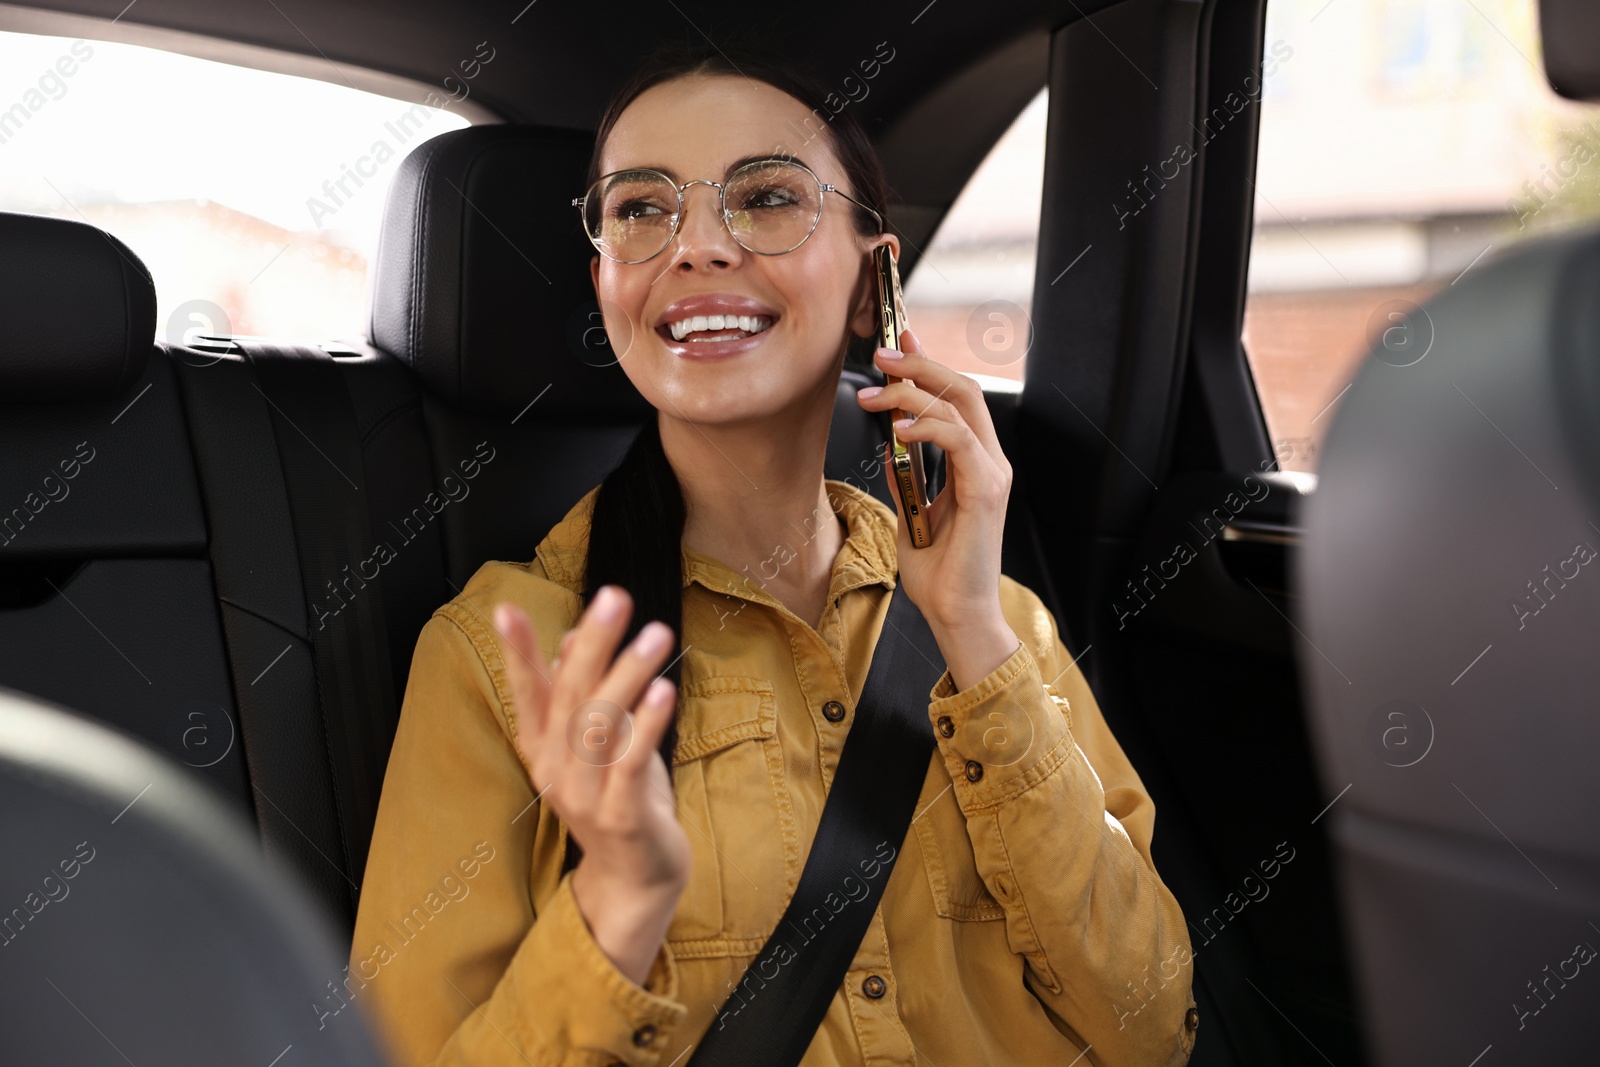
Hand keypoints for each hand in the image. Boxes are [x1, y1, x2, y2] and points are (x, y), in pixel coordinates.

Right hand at [494, 587, 689, 982]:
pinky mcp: (621, 817)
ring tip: (656, 634)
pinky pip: (630, 764)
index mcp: (544, 748)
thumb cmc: (620, 799)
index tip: (506, 608)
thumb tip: (574, 639)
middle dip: (593, 644)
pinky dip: (646, 725)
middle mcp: (555, 770)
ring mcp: (585, 796)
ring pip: (600, 726)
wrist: (637, 877)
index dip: (516, 652)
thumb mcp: (599, 743)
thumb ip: (584, 694)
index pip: (527, 692)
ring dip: (628, 675)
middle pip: (569, 698)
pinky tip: (664, 691)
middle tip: (615, 598)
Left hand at [855, 327, 1020, 688]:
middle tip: (881, 352)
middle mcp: (989, 461)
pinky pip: (960, 441)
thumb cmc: (938, 574)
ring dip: (913, 390)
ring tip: (875, 391)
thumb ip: (907, 477)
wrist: (955, 615)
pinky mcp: (987, 491)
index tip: (896, 343)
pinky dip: (928, 426)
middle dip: (920, 363)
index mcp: (975, 463)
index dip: (927, 365)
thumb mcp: (912, 514)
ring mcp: (992, 473)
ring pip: (961, 404)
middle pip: (962, 388)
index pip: (956, 398)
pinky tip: (899, 427)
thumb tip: (891, 445)